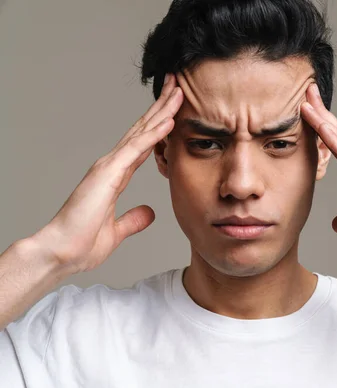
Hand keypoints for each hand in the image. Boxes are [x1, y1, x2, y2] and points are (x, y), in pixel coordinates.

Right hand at [31, 74, 182, 273]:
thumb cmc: (81, 243)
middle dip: (161, 108)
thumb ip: (134, 218)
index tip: (174, 111)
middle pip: (143, 130)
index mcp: (116, 176)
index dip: (159, 127)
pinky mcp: (108, 173)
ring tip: (178, 92)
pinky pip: (136, 148)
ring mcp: (109, 166)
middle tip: (178, 87)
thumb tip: (150, 212)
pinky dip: (154, 133)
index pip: (144, 145)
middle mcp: (112, 165)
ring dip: (161, 111)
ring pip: (141, 132)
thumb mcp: (117, 230)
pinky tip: (168, 120)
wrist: (61, 253)